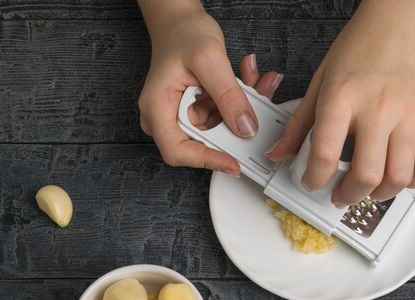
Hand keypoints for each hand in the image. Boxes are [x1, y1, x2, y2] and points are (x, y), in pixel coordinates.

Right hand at [138, 3, 282, 175]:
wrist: (181, 21)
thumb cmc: (183, 34)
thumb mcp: (209, 59)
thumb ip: (228, 95)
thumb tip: (245, 128)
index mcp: (157, 108)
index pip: (178, 150)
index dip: (206, 160)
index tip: (233, 163)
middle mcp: (167, 118)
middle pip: (204, 143)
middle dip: (236, 127)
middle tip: (257, 107)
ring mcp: (184, 116)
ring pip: (220, 130)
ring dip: (243, 109)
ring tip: (257, 83)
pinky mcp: (200, 112)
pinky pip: (225, 117)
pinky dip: (241, 101)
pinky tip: (251, 80)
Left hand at [265, 0, 414, 204]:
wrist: (402, 23)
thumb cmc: (361, 48)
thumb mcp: (320, 80)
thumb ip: (300, 122)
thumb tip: (280, 153)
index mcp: (343, 97)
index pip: (326, 153)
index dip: (314, 179)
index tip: (311, 182)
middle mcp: (377, 108)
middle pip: (366, 175)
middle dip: (348, 196)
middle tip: (340, 194)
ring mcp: (408, 116)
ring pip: (398, 177)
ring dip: (379, 194)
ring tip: (366, 189)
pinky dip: (410, 183)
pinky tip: (395, 178)